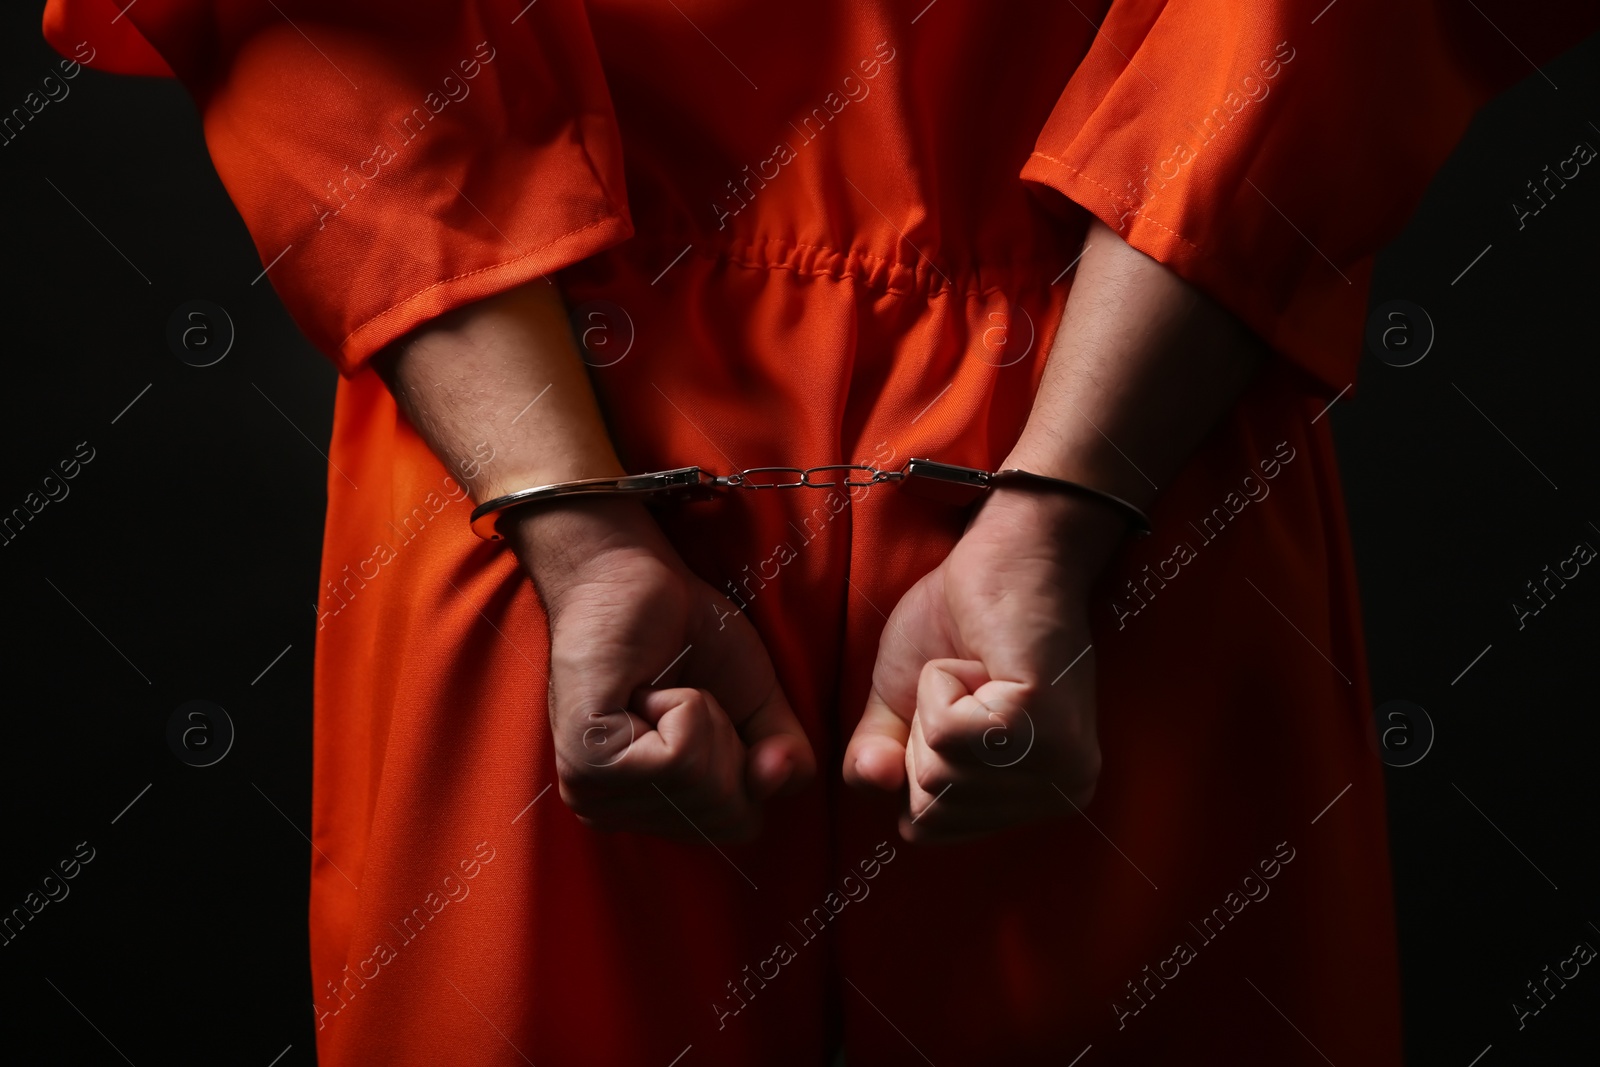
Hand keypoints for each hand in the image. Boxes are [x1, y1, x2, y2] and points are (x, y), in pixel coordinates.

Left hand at [507, 497, 815, 842]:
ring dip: (702, 717)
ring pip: (704, 787)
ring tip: (660, 689)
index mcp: (648, 811)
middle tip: (682, 694)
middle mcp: (612, 815)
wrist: (634, 576)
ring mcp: (594, 793)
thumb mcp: (758, 705)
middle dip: (727, 738)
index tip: (704, 706)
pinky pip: (680, 757)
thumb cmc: (690, 636)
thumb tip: (777, 780)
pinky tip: (643, 688)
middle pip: (726, 813)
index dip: (747, 758)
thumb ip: (784, 760)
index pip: (741, 823)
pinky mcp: (589, 760)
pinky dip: (684, 706)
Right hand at [842, 487, 1124, 841]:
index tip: (953, 706)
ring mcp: (1059, 762)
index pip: (926, 828)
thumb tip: (875, 780)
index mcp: (1036, 799)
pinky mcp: (1041, 722)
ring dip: (935, 705)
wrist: (1000, 554)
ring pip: (938, 776)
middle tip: (967, 681)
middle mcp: (1062, 792)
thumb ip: (878, 761)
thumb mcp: (900, 705)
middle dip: (922, 733)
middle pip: (930, 810)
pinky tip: (983, 661)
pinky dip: (941, 684)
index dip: (911, 760)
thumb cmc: (956, 622)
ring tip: (978, 669)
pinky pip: (948, 734)